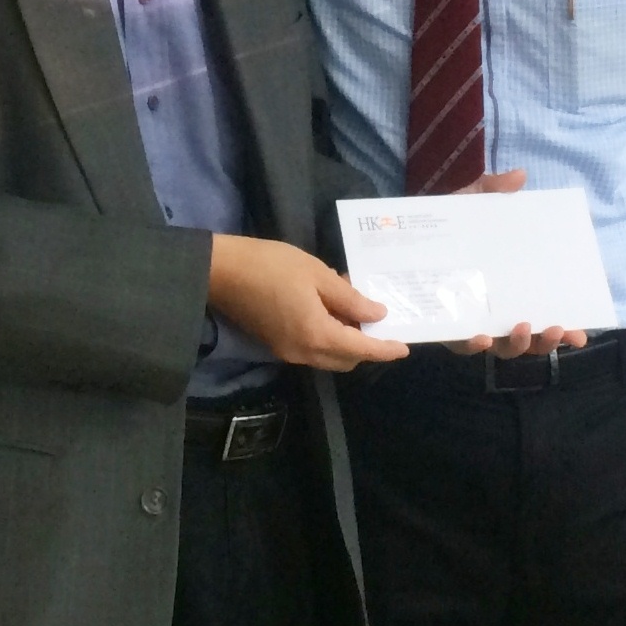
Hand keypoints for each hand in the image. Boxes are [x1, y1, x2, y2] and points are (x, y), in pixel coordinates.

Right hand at [207, 234, 408, 371]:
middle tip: (377, 319)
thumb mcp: (317, 274)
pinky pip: (312, 349)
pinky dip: (328, 337)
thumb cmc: (272, 266)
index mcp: (318, 335)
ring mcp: (287, 352)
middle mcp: (304, 353)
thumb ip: (349, 298)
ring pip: (328, 356)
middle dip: (366, 346)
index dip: (385, 349)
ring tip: (353, 308)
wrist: (221, 272)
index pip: (362, 349)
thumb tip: (376, 314)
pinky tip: (329, 309)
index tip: (405, 346)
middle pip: (346, 359)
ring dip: (346, 341)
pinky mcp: (276, 345)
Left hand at [441, 168, 587, 355]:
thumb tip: (519, 175)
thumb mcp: (470, 202)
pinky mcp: (444, 327)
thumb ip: (492, 191)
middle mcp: (496, 311)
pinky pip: (462, 344)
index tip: (582, 331)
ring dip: (518, 344)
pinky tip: (483, 337)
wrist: (401, 232)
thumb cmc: (446, 222)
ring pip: (501, 347)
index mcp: (511, 288)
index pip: (543, 314)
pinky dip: (474, 344)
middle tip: (558, 328)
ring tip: (523, 327)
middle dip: (546, 341)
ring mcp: (472, 321)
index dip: (565, 329)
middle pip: (529, 339)